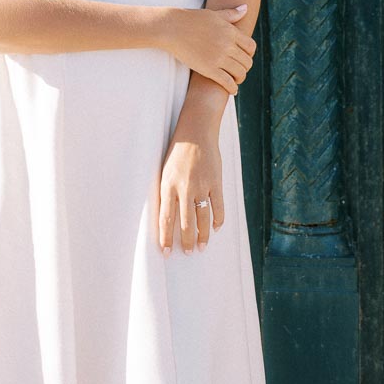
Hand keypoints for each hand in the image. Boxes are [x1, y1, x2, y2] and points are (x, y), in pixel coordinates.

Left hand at [159, 127, 223, 255]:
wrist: (196, 131)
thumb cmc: (177, 152)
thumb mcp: (166, 171)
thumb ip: (167, 193)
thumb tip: (168, 218)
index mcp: (168, 185)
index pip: (165, 219)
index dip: (165, 238)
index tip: (165, 253)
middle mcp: (184, 188)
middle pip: (185, 223)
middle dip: (186, 242)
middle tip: (187, 253)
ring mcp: (202, 185)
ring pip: (203, 218)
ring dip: (203, 235)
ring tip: (202, 246)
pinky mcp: (215, 181)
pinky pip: (218, 206)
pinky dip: (218, 219)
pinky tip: (216, 228)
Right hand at [163, 5, 255, 93]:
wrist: (172, 28)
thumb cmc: (191, 19)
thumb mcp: (214, 14)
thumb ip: (231, 14)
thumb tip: (246, 7)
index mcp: (230, 31)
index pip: (251, 46)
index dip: (250, 54)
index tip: (244, 58)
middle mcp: (228, 45)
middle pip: (247, 61)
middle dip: (245, 68)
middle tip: (239, 70)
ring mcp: (219, 57)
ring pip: (240, 73)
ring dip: (240, 78)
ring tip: (235, 80)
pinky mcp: (209, 69)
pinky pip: (227, 82)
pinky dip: (232, 88)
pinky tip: (232, 90)